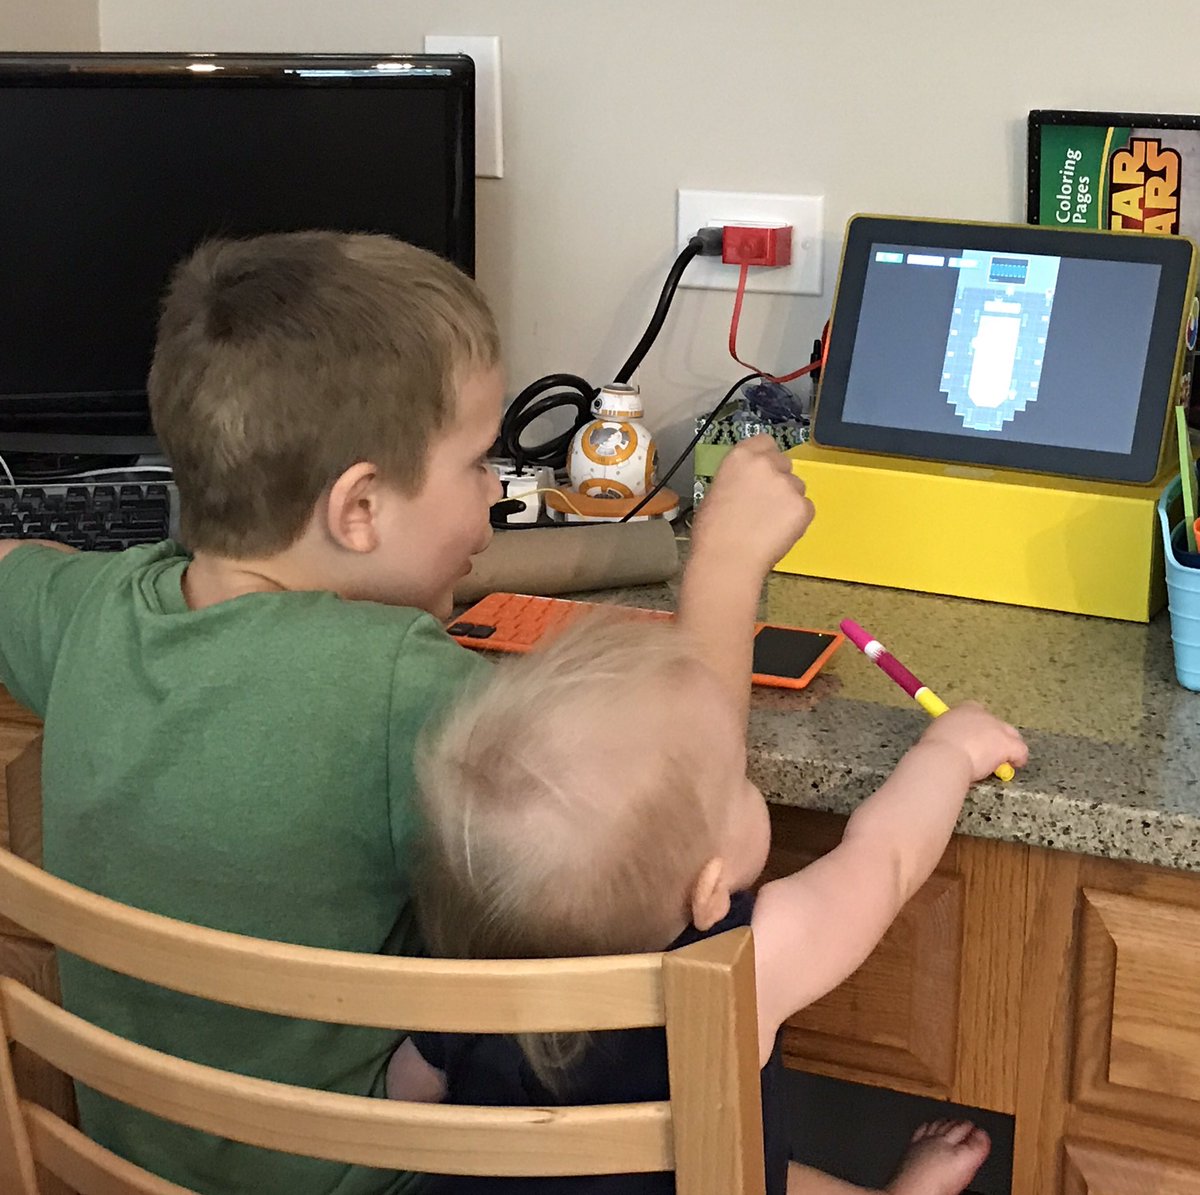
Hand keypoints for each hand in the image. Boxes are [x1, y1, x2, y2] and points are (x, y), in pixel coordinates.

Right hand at [693, 435, 814, 571]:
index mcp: (741, 456)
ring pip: (796, 487)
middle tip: (765, 504)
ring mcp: (788, 484)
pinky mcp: (804, 506)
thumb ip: (738, 478)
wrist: (727, 560)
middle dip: (778, 479)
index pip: (765, 441)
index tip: (760, 474)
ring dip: (788, 500)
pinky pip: (805, 508)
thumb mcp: (716, 491)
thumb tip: (749, 484)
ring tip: (769, 524)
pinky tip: (778, 534)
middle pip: (784, 463)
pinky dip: (796, 520)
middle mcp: (767, 463)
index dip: (765, 458)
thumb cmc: (712, 531)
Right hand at [919, 702, 1028, 782]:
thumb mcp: (938, 735)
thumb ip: (949, 735)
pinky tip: (1011, 766)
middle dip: (995, 737)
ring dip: (1006, 748)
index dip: (978, 727)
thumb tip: (949, 744)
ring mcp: (996, 728)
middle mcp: (982, 714)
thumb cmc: (935, 749)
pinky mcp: (1006, 744)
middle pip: (997, 723)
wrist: (943, 757)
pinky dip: (1017, 759)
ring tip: (999, 762)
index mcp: (963, 709)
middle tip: (988, 752)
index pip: (977, 712)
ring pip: (1011, 736)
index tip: (973, 739)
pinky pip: (1020, 751)